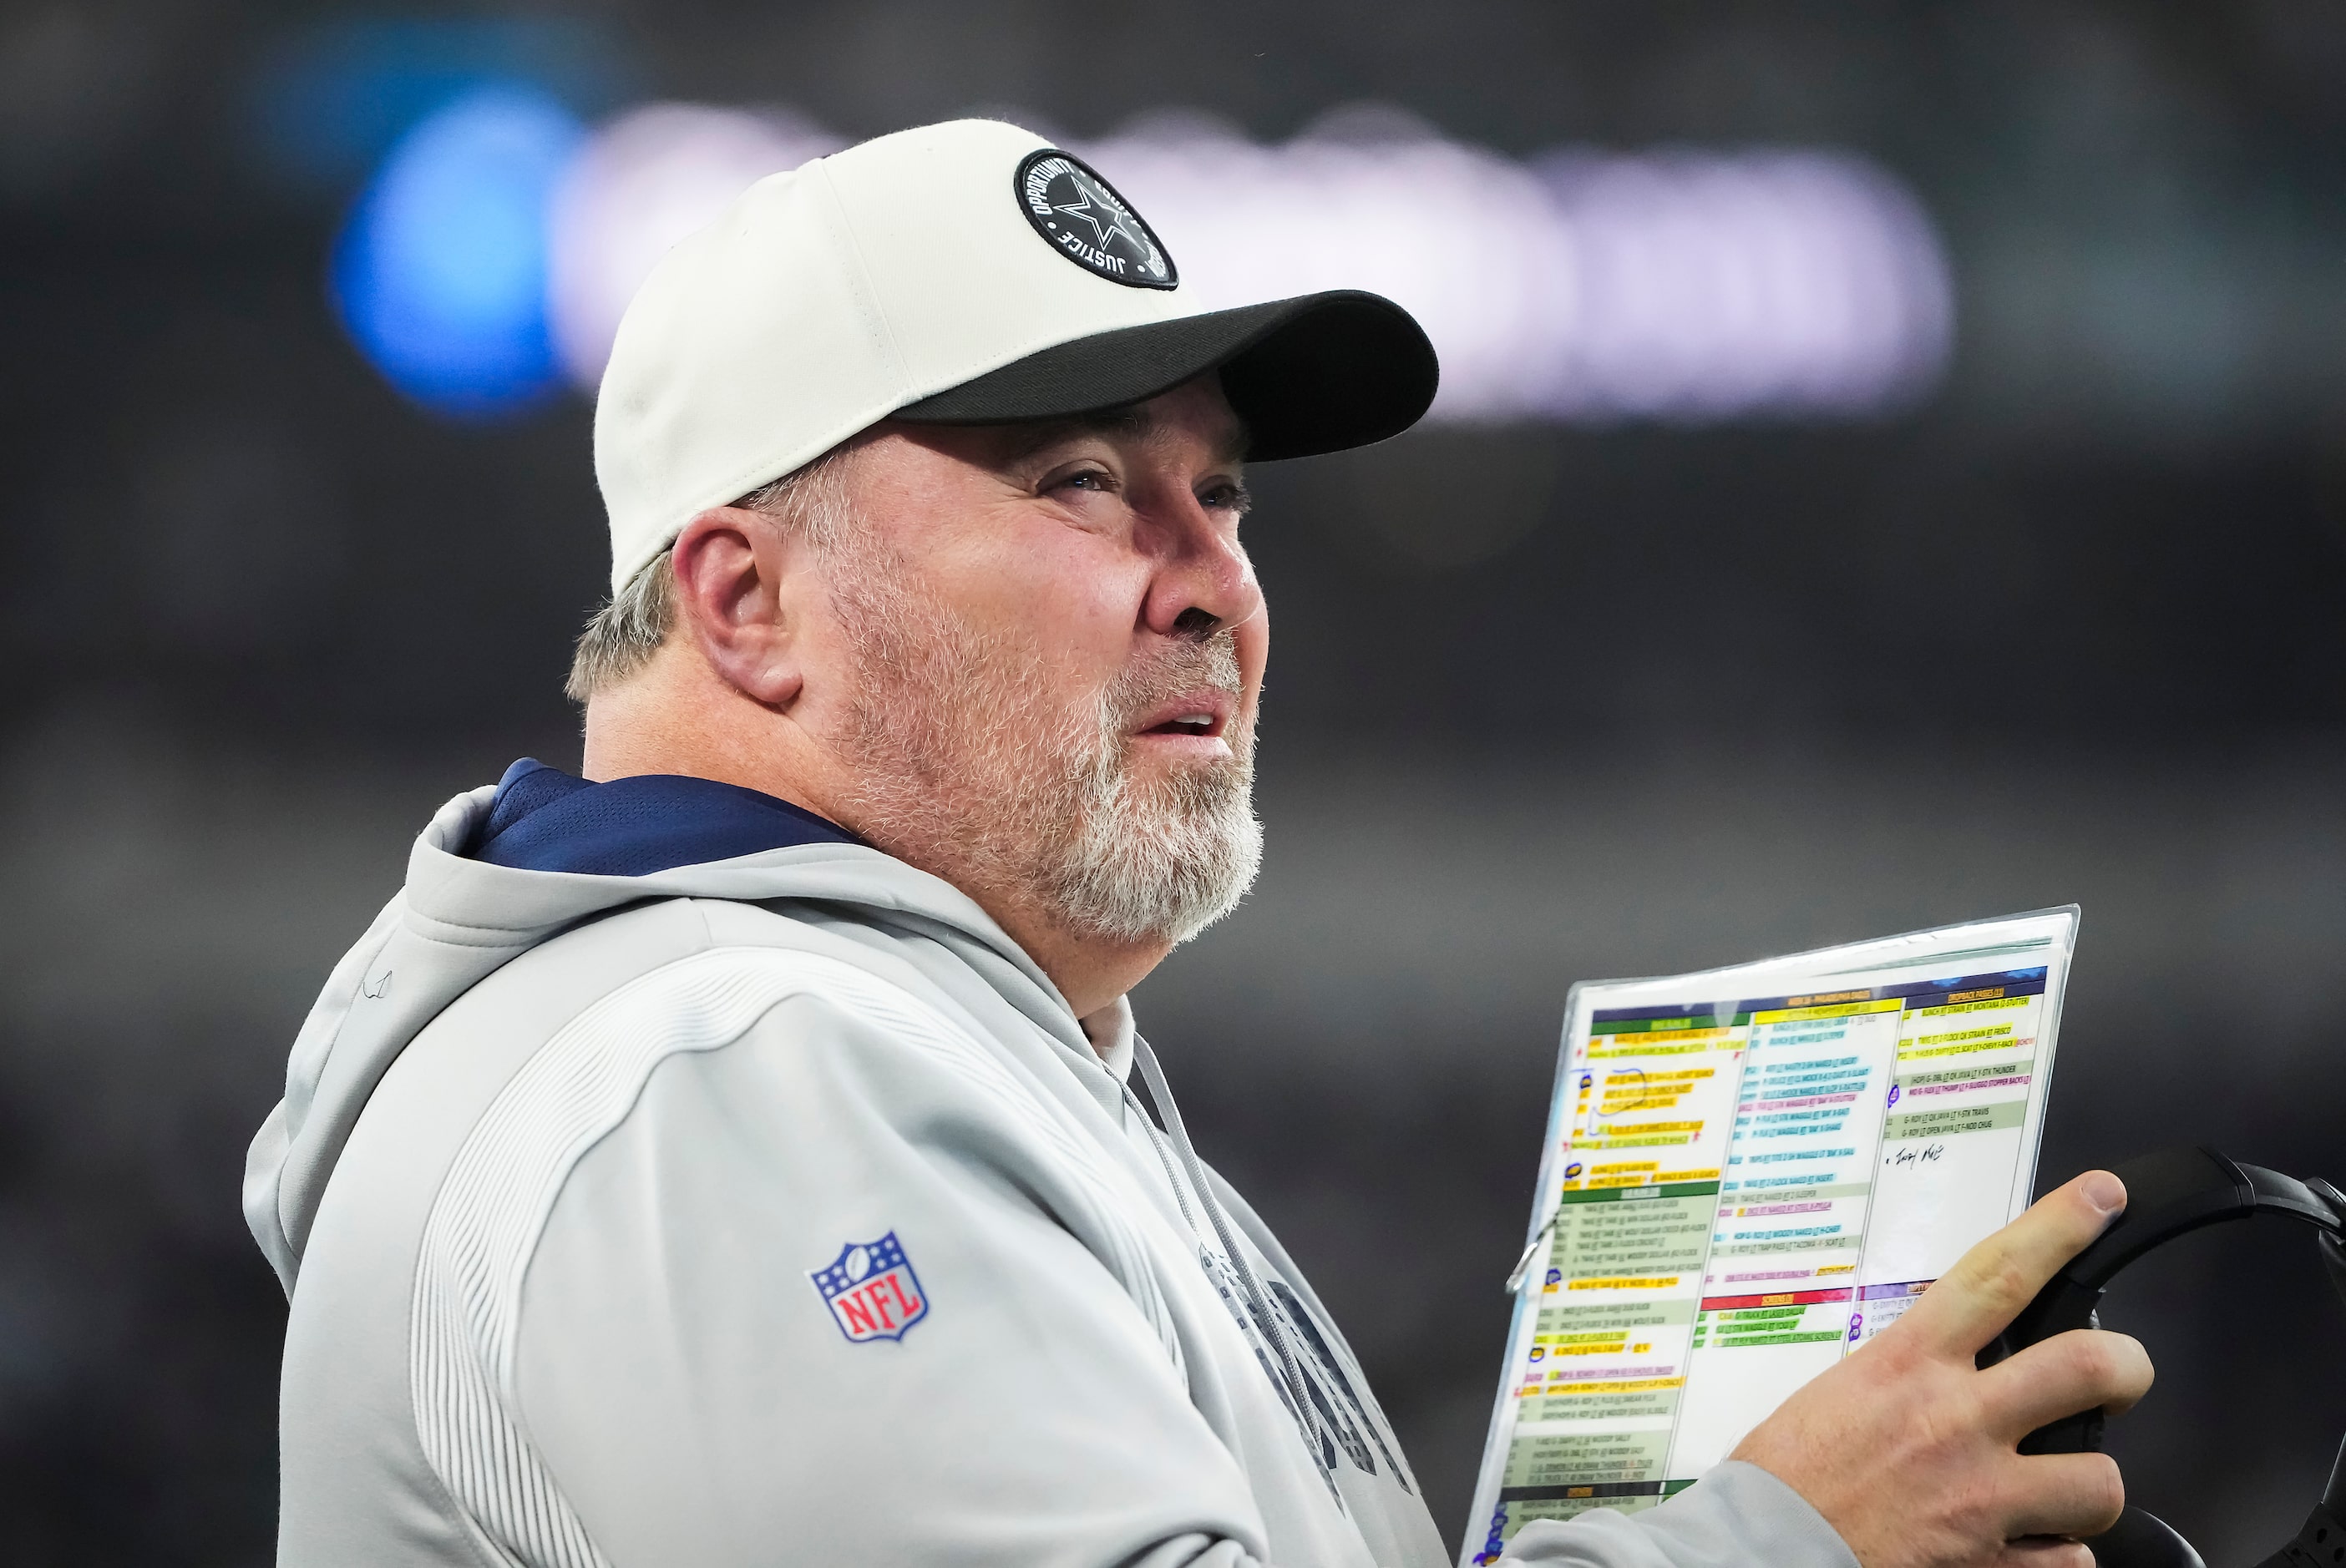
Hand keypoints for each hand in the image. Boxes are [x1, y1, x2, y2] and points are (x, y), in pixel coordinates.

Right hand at [1730, 1171, 2154, 1567]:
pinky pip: (2068, 1560)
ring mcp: (1980, 1495)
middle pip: (2084, 1365)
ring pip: (2098, 1479)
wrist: (1759, 1554)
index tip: (2100, 1198)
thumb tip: (1946, 1370)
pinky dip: (2055, 1554)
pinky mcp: (1991, 1563)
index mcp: (1907, 1366)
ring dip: (2089, 1486)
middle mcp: (1953, 1421)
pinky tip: (2026, 1547)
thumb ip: (1904, 1378)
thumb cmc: (1782, 1480)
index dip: (2059, 1227)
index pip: (1998, 1275)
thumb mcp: (1837, 1397)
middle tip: (2122, 1376)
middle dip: (2126, 1367)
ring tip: (2063, 1490)